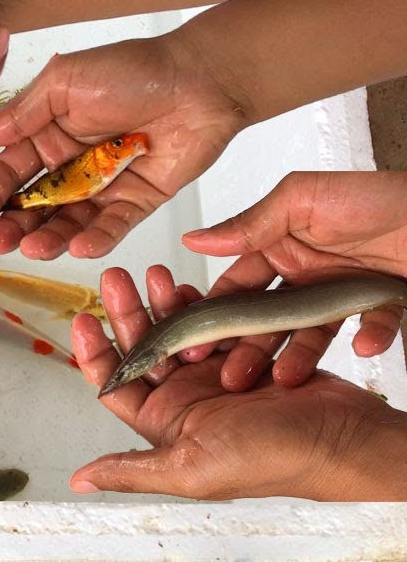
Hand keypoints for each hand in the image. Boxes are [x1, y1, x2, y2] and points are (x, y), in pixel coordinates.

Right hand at [0, 32, 248, 258]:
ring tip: (33, 249)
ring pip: (68, 221)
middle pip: (34, 204)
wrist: (203, 78)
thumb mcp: (65, 82)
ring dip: (49, 238)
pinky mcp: (138, 200)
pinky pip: (112, 226)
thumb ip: (22, 114)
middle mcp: (71, 163)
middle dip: (13, 226)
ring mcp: (103, 185)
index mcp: (48, 132)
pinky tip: (78, 247)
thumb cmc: (133, 69)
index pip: (10, 170)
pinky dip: (96, 239)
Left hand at [69, 265, 406, 500]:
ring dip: (163, 301)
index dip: (96, 351)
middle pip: (143, 345)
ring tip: (155, 275)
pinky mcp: (245, 351)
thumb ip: (134, 470)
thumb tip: (81, 479)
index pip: (116, 381)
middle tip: (116, 279)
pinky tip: (190, 288)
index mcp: (165, 422)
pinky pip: (214, 320)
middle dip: (126, 311)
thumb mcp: (191, 470)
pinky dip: (201, 303)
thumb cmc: (269, 463)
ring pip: (176, 327)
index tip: (84, 319)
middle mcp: (185, 396)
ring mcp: (214, 371)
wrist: (340, 440)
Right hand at [177, 171, 406, 389]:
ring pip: (312, 333)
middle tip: (231, 378)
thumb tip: (195, 239)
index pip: (237, 286)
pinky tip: (363, 343)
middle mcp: (306, 273)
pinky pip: (370, 328)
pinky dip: (368, 337)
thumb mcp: (302, 199)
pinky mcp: (379, 305)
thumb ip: (250, 224)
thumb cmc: (375, 195)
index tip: (194, 342)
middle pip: (268, 319)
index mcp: (280, 245)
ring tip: (286, 379)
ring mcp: (341, 292)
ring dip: (298, 357)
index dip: (215, 314)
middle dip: (248, 349)